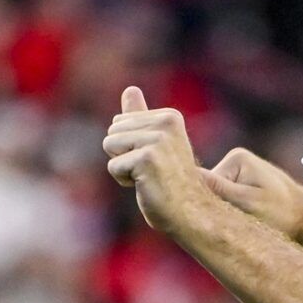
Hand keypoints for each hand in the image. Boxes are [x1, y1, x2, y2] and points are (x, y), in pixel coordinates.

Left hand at [104, 86, 215, 238]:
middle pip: (113, 131)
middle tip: (151, 172)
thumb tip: (130, 89)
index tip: (155, 161)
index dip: (130, 147)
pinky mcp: (146, 159)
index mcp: (169, 116)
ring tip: (148, 177)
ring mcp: (157, 140)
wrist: (191, 213)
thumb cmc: (172, 184)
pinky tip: (146, 186)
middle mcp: (165, 123)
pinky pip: (113, 166)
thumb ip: (140, 117)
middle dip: (123, 155)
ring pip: (110, 145)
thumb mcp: (155, 144)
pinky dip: (124, 181)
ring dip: (123, 168)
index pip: (120, 122)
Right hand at [203, 148, 302, 255]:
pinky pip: (226, 202)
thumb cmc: (283, 214)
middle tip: (232, 223)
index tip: (211, 220)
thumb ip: (218, 189)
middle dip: (213, 208)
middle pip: (208, 189)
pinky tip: (241, 222)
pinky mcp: (244, 187)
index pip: (202, 181)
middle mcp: (236, 162)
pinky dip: (229, 214)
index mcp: (236, 159)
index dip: (202, 203)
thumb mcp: (247, 202)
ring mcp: (240, 175)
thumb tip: (187, 177)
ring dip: (222, 213)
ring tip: (241, 223)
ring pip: (216, 198)